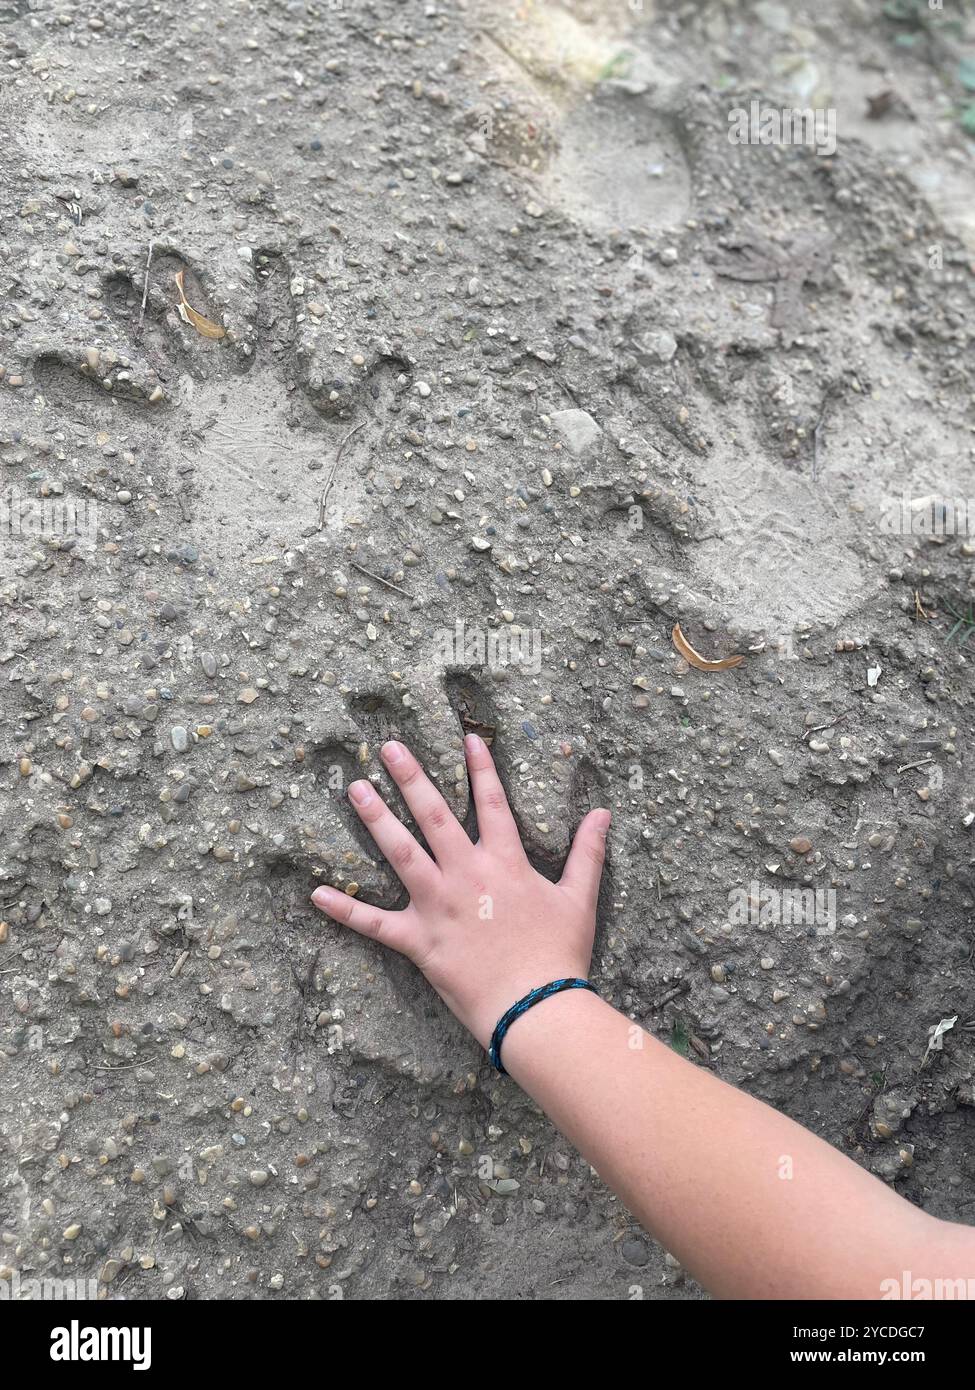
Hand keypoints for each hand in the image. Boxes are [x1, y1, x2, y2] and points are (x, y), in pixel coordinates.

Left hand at [311, 735, 609, 1048]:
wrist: (537, 1005)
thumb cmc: (560, 954)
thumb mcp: (579, 898)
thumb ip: (587, 852)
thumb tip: (603, 813)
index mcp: (505, 862)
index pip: (492, 803)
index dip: (482, 768)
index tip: (467, 738)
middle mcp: (466, 874)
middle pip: (434, 815)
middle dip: (410, 777)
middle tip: (387, 747)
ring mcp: (438, 905)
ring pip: (400, 853)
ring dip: (376, 819)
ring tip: (355, 788)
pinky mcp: (419, 940)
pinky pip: (375, 923)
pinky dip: (345, 910)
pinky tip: (315, 893)